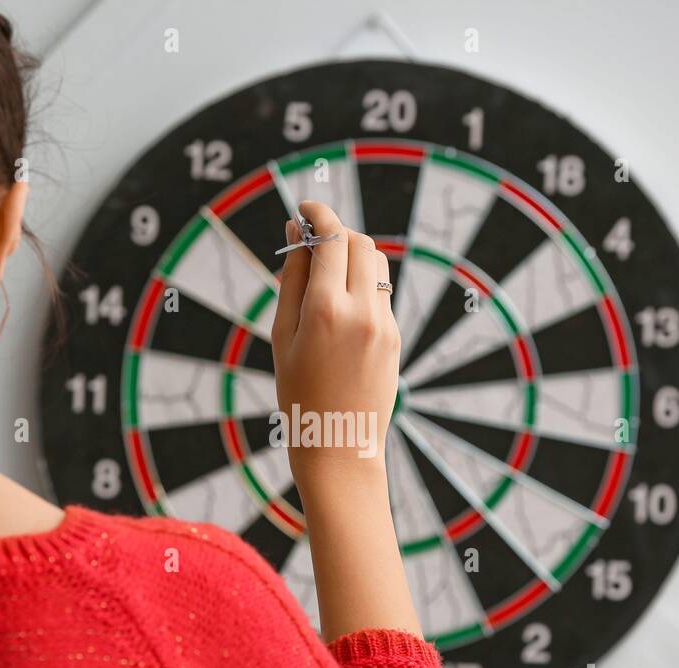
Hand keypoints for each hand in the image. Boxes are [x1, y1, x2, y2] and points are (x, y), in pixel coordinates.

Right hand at [271, 201, 398, 491]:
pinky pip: (380, 294)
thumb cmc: (299, 394)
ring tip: (326, 275)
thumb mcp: (282, 335)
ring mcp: (384, 324)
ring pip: (376, 264)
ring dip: (353, 256)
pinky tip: (339, 313)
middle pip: (359, 242)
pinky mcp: (396, 337)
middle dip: (337, 234)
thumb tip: (295, 231)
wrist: (338, 447)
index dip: (318, 215)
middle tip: (313, 243)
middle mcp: (361, 311)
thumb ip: (292, 278)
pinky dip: (361, 287)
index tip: (305, 209)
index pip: (331, 237)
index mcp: (326, 309)